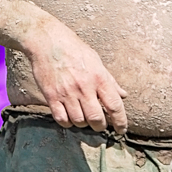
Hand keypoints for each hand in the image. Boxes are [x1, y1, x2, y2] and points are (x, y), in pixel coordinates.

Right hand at [26, 14, 127, 131]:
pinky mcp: (51, 96)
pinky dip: (67, 122)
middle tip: (99, 124)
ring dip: (83, 124)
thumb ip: (110, 81)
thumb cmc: (75, 50)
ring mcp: (67, 93)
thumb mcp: (96, 62)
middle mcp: (84, 87)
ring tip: (83, 117)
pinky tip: (69, 116)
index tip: (121, 130)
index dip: (120, 122)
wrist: (48, 42)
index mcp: (99, 78)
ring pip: (79, 121)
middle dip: (100, 126)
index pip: (114, 106)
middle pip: (96, 119)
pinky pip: (61, 119)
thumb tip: (123, 95)